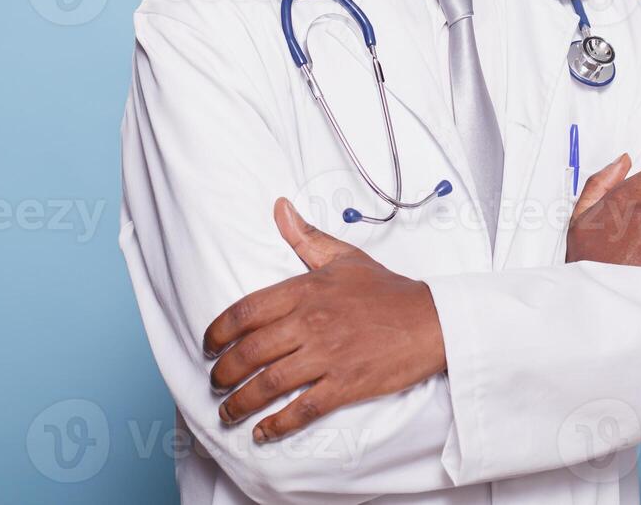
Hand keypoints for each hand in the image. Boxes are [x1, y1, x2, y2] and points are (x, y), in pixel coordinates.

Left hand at [202, 198, 446, 442]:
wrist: (432, 320)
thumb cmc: (388, 290)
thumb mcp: (345, 258)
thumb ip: (306, 237)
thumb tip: (279, 208)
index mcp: (306, 290)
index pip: (247, 311)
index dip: (218, 331)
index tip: (208, 345)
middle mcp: (311, 323)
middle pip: (250, 352)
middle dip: (223, 372)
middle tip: (215, 382)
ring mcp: (328, 356)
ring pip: (269, 383)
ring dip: (241, 402)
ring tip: (228, 412)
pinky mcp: (346, 385)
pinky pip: (302, 409)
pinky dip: (277, 424)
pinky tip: (262, 433)